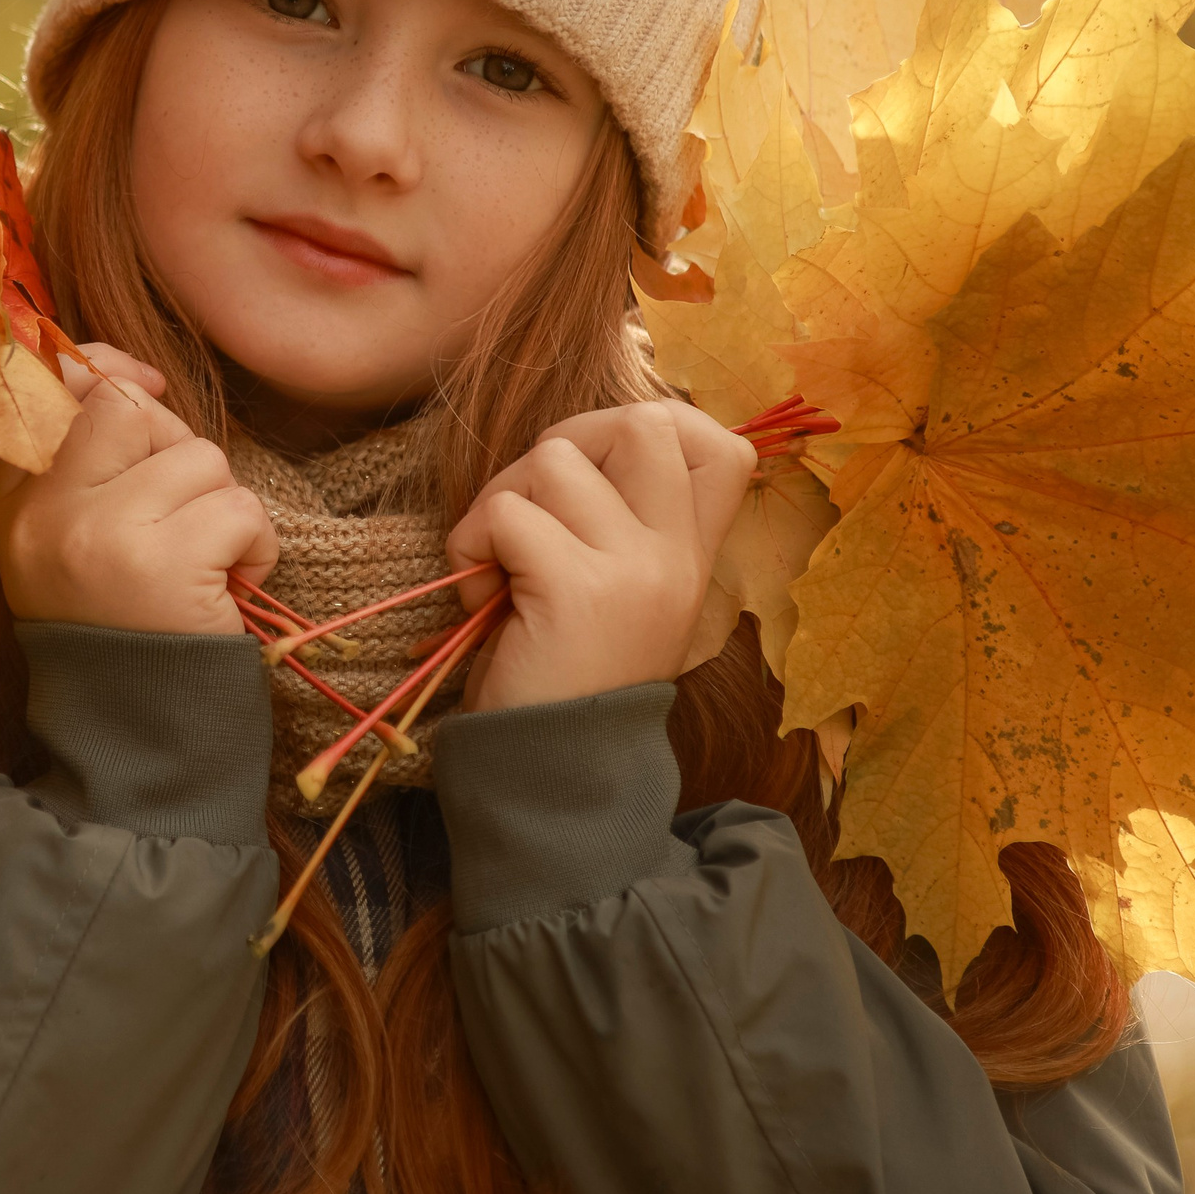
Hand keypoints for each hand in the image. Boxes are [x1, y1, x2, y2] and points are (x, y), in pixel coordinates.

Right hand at [0, 345, 277, 634]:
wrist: (137, 742)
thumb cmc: (123, 631)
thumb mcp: (72, 545)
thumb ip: (87, 464)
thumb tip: (135, 377)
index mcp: (15, 505)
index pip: (37, 390)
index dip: (98, 370)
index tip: (142, 383)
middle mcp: (45, 513)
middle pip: (129, 410)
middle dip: (178, 452)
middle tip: (182, 521)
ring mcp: (101, 534)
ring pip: (198, 457)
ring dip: (223, 509)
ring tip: (204, 567)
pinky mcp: (164, 563)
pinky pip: (238, 506)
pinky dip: (255, 546)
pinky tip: (230, 589)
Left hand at [446, 400, 756, 711]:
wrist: (552, 773)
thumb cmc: (565, 671)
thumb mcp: (620, 592)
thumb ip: (620, 521)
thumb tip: (580, 442)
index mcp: (693, 556)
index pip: (722, 445)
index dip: (654, 429)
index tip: (599, 475)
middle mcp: (676, 556)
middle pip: (641, 420)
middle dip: (565, 445)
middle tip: (532, 513)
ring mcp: (633, 569)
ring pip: (553, 459)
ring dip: (502, 503)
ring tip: (503, 569)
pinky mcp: (576, 588)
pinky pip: (506, 513)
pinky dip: (472, 545)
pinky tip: (485, 599)